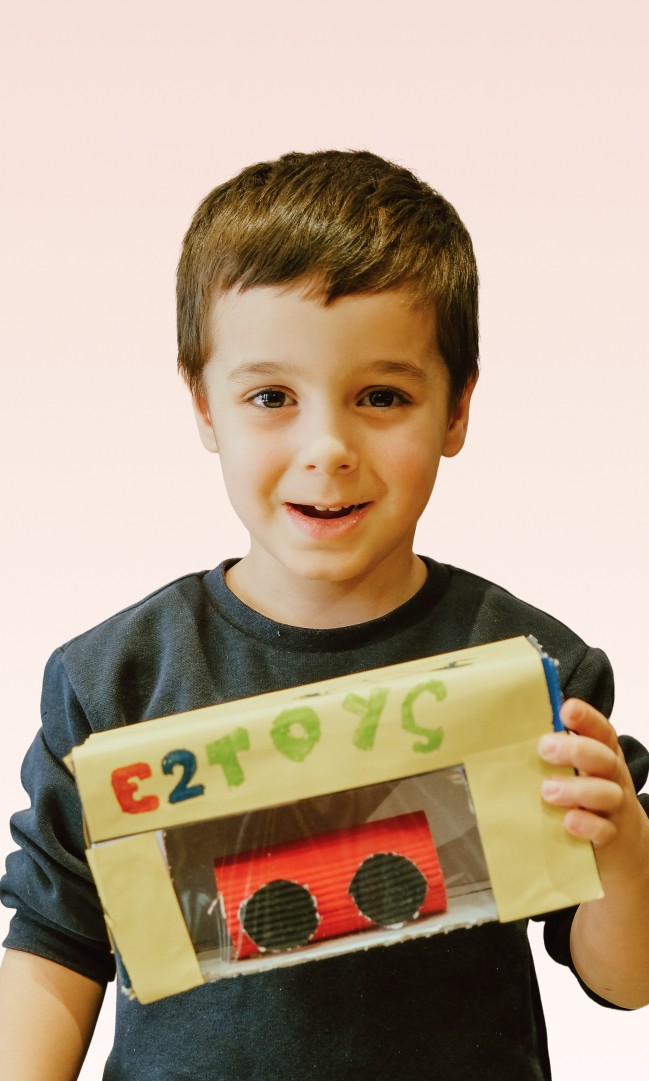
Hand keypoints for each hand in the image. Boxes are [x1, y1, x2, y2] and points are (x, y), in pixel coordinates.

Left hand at [538, 698, 634, 848]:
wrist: (626, 844)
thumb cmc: (591, 795)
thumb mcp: (581, 768)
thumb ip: (559, 750)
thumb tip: (518, 727)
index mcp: (604, 754)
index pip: (601, 731)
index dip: (587, 718)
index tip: (567, 709)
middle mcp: (612, 777)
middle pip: (604, 758)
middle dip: (577, 750)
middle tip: (545, 747)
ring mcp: (615, 807)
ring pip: (606, 793)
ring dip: (577, 789)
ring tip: (548, 790)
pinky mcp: (611, 836)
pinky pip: (604, 830)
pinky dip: (588, 825)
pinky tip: (569, 821)